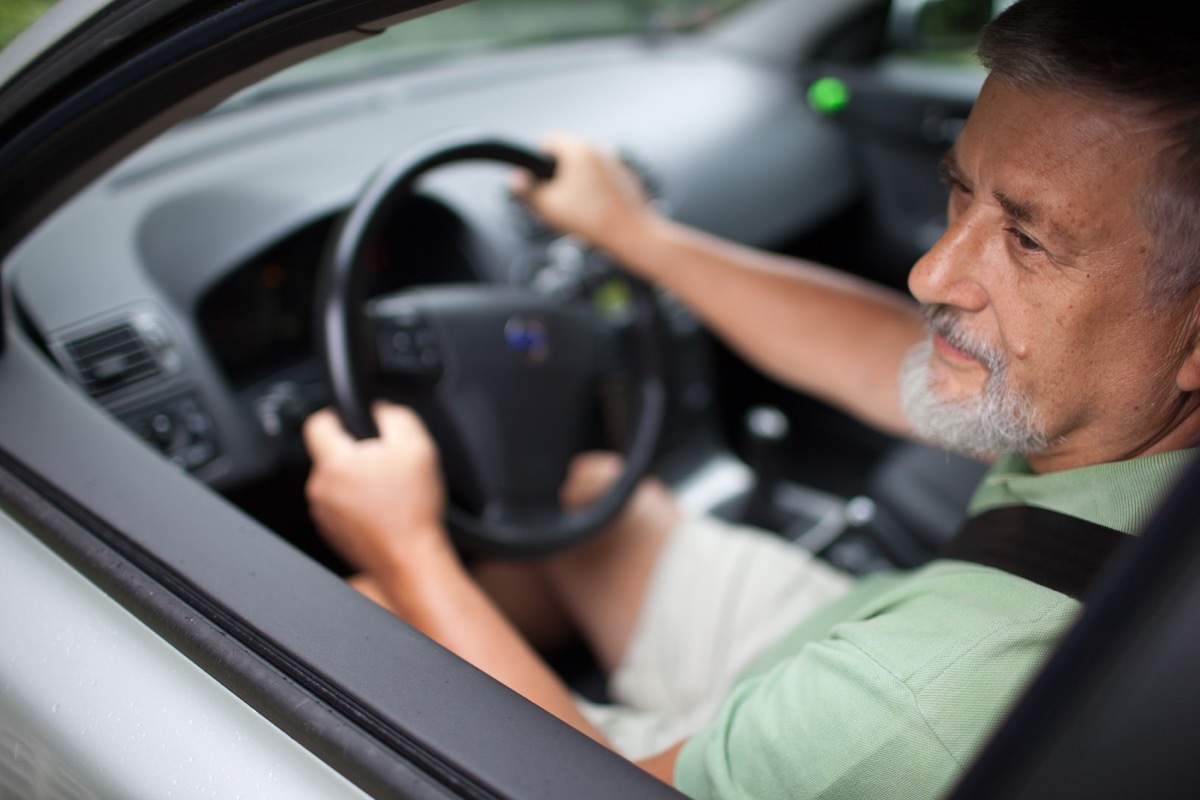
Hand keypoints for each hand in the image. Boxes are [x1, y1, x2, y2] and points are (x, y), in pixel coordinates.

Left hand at [303, 403, 449, 574]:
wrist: (411, 558)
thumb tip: (380, 409)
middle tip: (387, 462)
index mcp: (334, 463)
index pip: (316, 423)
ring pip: (336, 480)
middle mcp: (320, 488)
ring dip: (357, 479)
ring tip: (388, 490)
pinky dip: (358, 503)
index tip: (353, 420)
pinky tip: (384, 509)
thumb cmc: (412, 509)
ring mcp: (324, 513)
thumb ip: (395, 416)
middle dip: (356, 452)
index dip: (336, 414)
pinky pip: (340, 505)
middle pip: (330, 454)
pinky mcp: (333, 532)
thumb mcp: (416, 446)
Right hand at [512, 131, 653, 250]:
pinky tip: (594, 212)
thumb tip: (514, 180)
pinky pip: (602, 178)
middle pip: (567, 154)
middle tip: (554, 200)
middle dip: (557, 174)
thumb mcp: (549, 207)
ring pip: (586, 167)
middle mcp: (600, 149)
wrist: (632, 235)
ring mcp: (616, 162)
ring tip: (575, 209)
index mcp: (579, 149)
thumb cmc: (591, 220)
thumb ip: (527, 191)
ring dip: (576, 182)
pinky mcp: (627, 178)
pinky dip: (594, 190)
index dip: (537, 161)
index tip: (537, 182)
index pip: (549, 140)